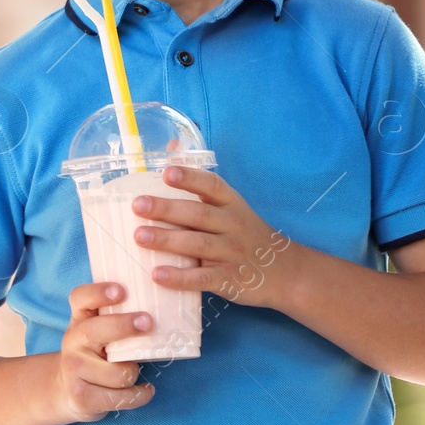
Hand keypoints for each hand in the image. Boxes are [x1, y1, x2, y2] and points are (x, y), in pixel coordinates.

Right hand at [55, 281, 155, 422]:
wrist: (67, 390)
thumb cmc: (95, 354)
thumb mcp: (97, 331)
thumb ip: (116, 319)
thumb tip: (159, 309)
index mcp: (79, 320)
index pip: (80, 298)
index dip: (98, 292)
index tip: (121, 290)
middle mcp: (72, 342)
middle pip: (94, 331)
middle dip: (123, 326)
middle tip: (148, 322)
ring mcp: (74, 370)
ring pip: (117, 372)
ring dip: (134, 372)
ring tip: (135, 370)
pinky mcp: (82, 397)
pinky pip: (121, 398)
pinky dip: (140, 395)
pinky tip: (146, 390)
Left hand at [133, 165, 294, 308]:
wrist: (286, 272)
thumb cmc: (246, 232)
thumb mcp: (230, 204)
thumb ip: (199, 181)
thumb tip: (171, 145)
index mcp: (230, 203)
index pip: (211, 185)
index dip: (189, 178)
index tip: (167, 173)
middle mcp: (232, 224)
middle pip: (198, 214)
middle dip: (166, 209)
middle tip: (138, 205)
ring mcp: (232, 252)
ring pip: (198, 244)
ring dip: (168, 240)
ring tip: (139, 237)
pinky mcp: (230, 279)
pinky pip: (204, 278)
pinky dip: (181, 277)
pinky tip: (158, 274)